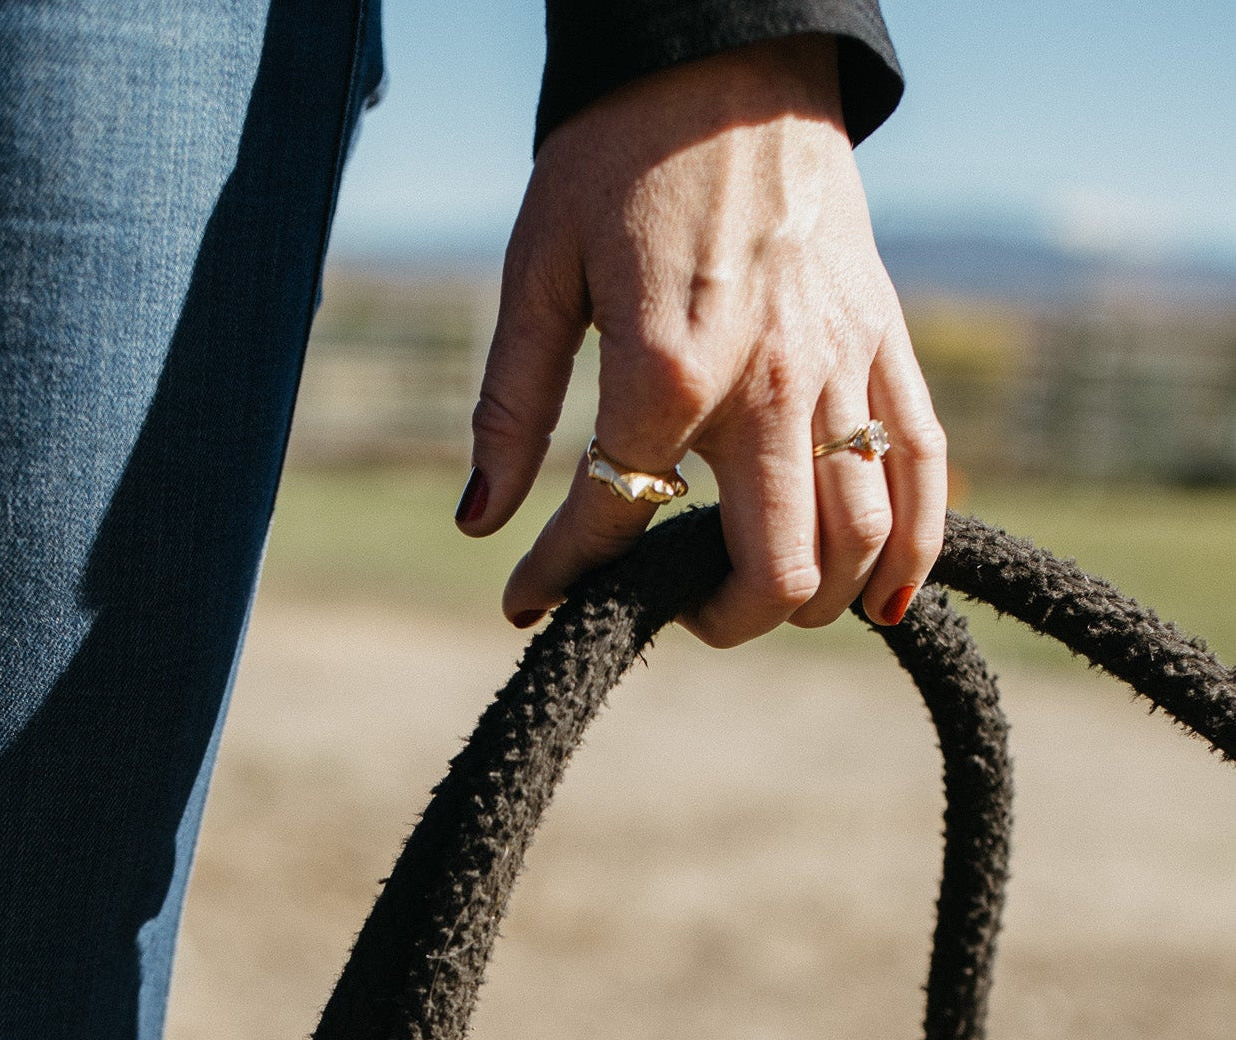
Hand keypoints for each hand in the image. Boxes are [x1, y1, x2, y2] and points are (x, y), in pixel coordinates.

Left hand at [454, 36, 945, 644]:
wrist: (726, 53)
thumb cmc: (617, 159)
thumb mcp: (538, 273)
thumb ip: (511, 408)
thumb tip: (479, 522)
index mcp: (663, 366)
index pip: (612, 516)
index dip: (562, 577)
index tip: (530, 604)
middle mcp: (765, 381)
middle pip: (773, 568)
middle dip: (721, 620)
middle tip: (680, 613)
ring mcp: (839, 364)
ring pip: (858, 535)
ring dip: (815, 599)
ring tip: (767, 603)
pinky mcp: (884, 341)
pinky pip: (923, 464)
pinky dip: (915, 543)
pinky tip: (887, 594)